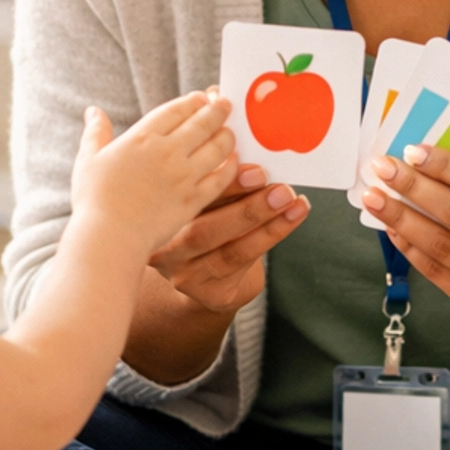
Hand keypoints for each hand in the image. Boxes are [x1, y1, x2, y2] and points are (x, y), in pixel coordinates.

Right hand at [71, 92, 238, 256]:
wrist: (109, 236)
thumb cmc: (94, 200)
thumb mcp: (88, 159)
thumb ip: (95, 133)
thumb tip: (93, 111)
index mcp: (142, 137)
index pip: (176, 109)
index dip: (193, 101)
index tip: (201, 98)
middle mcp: (167, 151)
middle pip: (202, 122)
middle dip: (218, 109)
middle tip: (226, 103)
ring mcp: (183, 175)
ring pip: (217, 146)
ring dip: (227, 135)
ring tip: (230, 132)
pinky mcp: (194, 199)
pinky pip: (221, 178)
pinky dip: (231, 166)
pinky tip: (234, 162)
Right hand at [147, 164, 310, 314]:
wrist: (200, 275)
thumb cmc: (205, 220)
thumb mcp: (201, 198)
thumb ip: (214, 181)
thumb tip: (252, 156)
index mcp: (156, 214)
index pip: (184, 197)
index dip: (217, 181)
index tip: (247, 162)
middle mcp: (163, 248)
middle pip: (203, 231)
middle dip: (246, 209)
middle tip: (280, 189)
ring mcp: (183, 275)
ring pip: (228, 251)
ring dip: (266, 225)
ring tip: (293, 201)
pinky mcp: (207, 293)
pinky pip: (243, 264)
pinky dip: (272, 236)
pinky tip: (293, 216)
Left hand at [359, 142, 449, 396]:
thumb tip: (435, 166)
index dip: (448, 165)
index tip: (414, 151)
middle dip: (415, 188)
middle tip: (382, 168)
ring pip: (444, 248)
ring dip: (403, 219)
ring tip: (376, 198)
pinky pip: (439, 276)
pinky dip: (413, 249)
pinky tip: (395, 228)